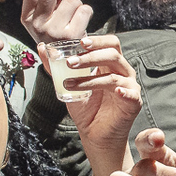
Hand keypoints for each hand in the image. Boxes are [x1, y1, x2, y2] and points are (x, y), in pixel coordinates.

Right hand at [21, 0, 91, 44]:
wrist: (67, 63)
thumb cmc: (58, 34)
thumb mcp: (48, 16)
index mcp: (27, 18)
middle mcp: (37, 25)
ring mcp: (54, 31)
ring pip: (71, 0)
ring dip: (77, 3)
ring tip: (75, 15)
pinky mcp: (71, 36)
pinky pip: (84, 10)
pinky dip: (86, 12)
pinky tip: (81, 22)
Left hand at [39, 34, 141, 175]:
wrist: (94, 135)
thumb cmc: (86, 110)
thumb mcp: (68, 85)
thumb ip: (56, 68)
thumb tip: (42, 48)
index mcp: (110, 64)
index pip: (109, 44)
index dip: (97, 40)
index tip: (80, 42)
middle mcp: (122, 72)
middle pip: (112, 54)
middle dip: (90, 57)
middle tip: (70, 63)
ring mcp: (129, 86)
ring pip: (113, 75)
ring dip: (90, 79)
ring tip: (71, 84)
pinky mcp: (134, 102)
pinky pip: (130, 93)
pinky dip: (123, 91)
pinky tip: (115, 92)